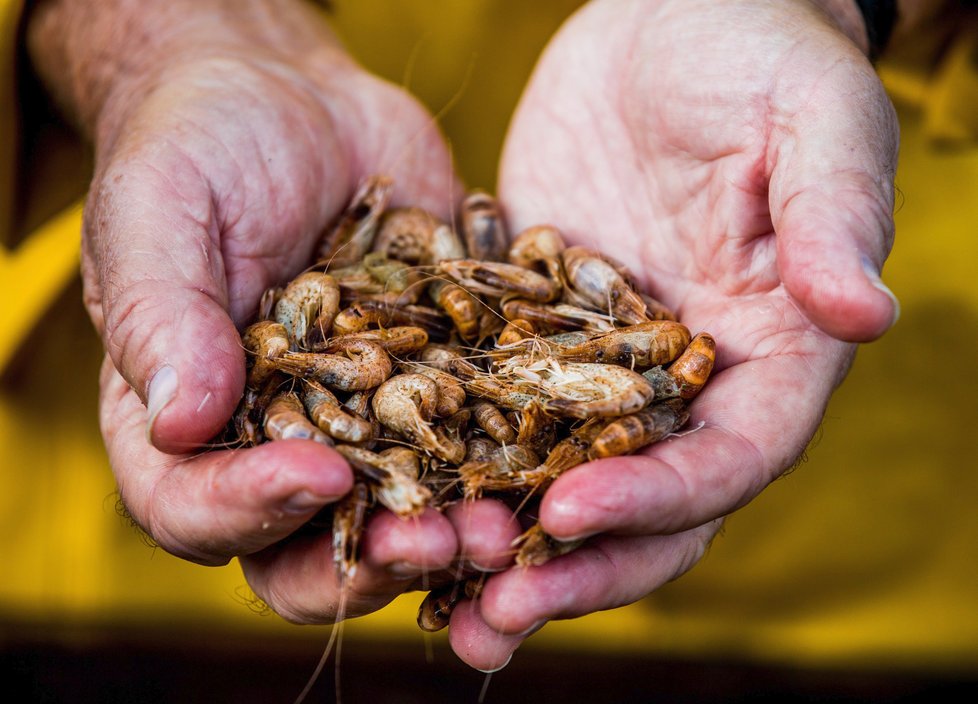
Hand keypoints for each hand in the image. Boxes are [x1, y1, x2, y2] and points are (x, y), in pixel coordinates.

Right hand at [29, 0, 460, 620]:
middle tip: (435, 539)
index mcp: (186, 423)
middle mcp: (276, 443)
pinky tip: (556, 457)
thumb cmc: (201, 145)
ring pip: (401, 511)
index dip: (250, 511)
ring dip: (452, 529)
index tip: (320, 477)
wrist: (298, 102)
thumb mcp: (161, 209)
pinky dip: (509, 459)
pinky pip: (471, 439)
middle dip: (371, 554)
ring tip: (504, 524)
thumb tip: (181, 424)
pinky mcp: (436, 385)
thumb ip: (158, 314)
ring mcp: (364, 422)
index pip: (194, 506)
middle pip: (307, 546)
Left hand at [447, 0, 899, 668]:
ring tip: (436, 598)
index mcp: (768, 355)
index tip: (571, 510)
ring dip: (504, 549)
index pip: (728, 458)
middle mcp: (685, 382)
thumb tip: (863, 315)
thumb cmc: (757, 57)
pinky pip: (491, 413)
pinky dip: (453, 466)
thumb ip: (832, 218)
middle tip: (497, 614)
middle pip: (642, 508)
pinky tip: (394, 503)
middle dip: (577, 567)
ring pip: (559, 482)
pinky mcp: (530, 330)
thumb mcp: (810, 121)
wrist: (670, 17)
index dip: (659, 498)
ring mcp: (600, 365)